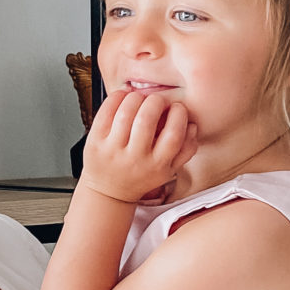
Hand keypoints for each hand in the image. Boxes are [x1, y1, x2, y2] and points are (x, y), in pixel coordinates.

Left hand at [80, 88, 196, 205]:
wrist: (109, 192)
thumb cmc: (141, 176)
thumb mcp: (169, 170)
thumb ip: (186, 149)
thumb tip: (193, 125)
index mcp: (158, 165)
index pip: (174, 133)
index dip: (178, 113)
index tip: (176, 107)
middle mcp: (135, 159)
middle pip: (147, 118)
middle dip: (156, 100)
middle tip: (157, 100)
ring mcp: (113, 150)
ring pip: (126, 112)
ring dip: (136, 97)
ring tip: (140, 99)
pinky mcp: (95, 142)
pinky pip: (106, 111)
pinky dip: (117, 97)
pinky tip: (124, 98)